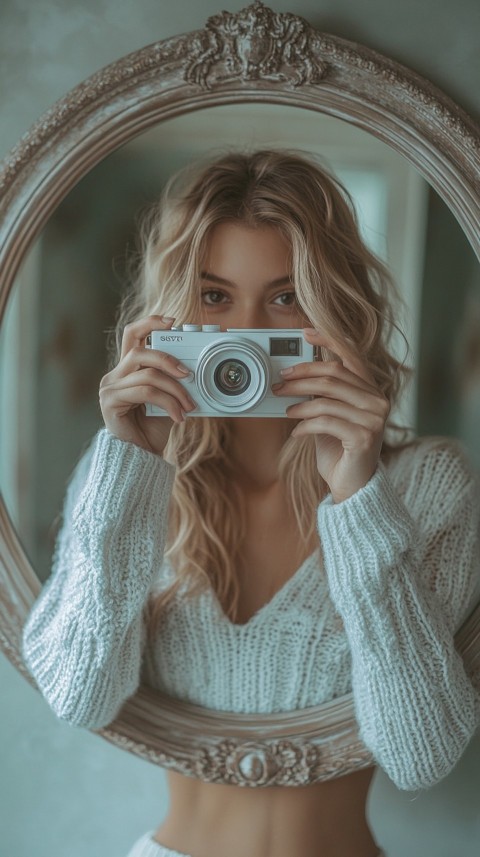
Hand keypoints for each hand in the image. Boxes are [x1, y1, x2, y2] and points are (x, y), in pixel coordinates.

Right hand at [99, 315, 196, 454]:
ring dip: (175, 389)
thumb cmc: (153, 428)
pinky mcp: (110, 402)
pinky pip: (145, 392)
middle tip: (189, 374)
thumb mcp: (169, 399)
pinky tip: (178, 417)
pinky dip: (167, 403)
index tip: (172, 321)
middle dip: (168, 359)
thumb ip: (174, 381)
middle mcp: (115, 375)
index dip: (150, 323)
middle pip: (139, 351)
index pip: (133, 335)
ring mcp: (110, 388)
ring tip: (189, 405)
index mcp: (128, 369)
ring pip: (147, 374)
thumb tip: (196, 368)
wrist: (141, 457)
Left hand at [272, 328, 389, 501]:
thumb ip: (323, 393)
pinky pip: (325, 421)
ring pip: (327, 398)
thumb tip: (297, 371)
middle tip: (279, 381)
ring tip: (284, 408)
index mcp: (372, 390)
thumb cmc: (339, 449)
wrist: (352, 485)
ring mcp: (374, 419)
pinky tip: (296, 432)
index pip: (351, 356)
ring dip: (299, 401)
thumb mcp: (330, 415)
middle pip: (333, 375)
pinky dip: (305, 425)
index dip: (328, 341)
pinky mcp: (364, 437)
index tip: (305, 334)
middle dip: (301, 376)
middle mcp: (378, 400)